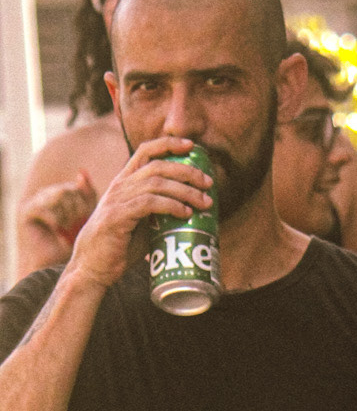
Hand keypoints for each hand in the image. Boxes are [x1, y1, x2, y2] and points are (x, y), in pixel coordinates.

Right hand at [18, 172, 98, 251]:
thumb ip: (87, 196)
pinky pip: (44, 207)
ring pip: (58, 196)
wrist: (53, 264)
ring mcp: (36, 201)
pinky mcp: (26, 211)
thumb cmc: (71, 244)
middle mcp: (47, 195)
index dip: (85, 205)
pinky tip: (58, 231)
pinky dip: (55, 220)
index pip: (76, 190)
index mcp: (61, 195)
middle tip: (77, 229)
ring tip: (68, 231)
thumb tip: (82, 171)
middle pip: (68, 191)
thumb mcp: (85, 218)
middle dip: (77, 211)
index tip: (87, 222)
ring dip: (68, 216)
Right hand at [66, 139, 212, 291]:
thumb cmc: (120, 246)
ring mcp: (117, 199)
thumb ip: (159, 211)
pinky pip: (148, 203)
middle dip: (186, 171)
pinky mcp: (118, 216)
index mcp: (125, 182)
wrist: (94, 266)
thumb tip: (191, 210)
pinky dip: (170, 206)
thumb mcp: (143, 222)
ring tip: (204, 202)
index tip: (191, 145)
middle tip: (208, 183)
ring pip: (156, 183)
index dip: (168, 144)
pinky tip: (185, 213)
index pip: (145, 151)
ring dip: (184, 191)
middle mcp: (120, 185)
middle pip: (157, 166)